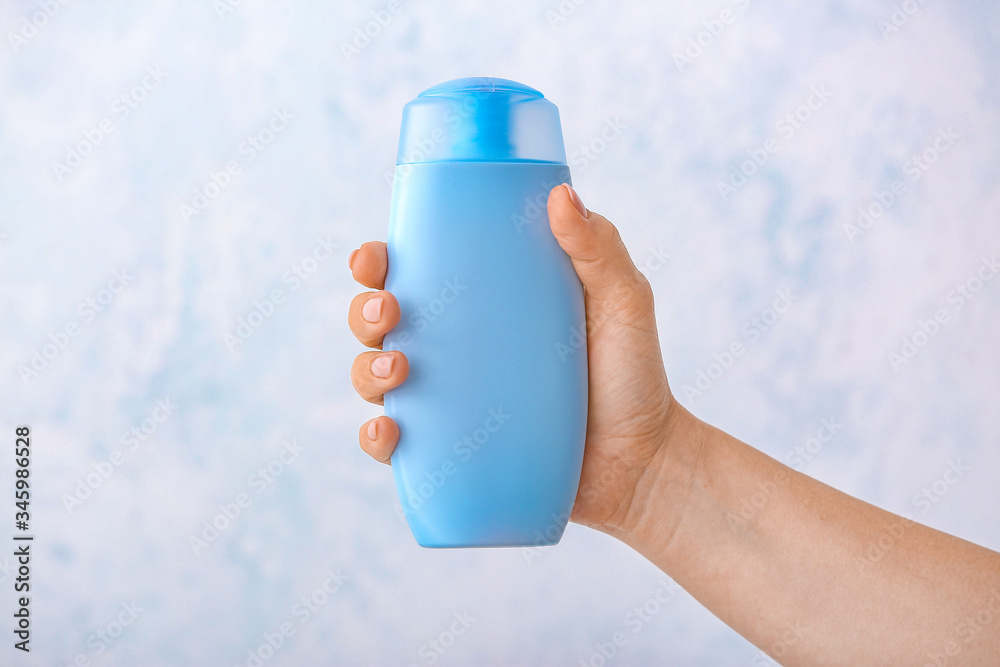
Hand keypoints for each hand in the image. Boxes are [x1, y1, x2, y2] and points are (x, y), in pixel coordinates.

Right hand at [347, 183, 681, 536]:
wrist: (644, 460)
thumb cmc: (632, 375)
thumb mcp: (621, 302)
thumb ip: (599, 248)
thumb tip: (559, 195)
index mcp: (485, 303)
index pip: (417, 272)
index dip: (379, 261)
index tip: (375, 257)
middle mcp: (458, 348)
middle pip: (381, 321)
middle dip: (364, 311)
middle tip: (388, 311)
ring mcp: (451, 400)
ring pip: (376, 377)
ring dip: (367, 368)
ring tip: (398, 368)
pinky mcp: (452, 451)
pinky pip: (396, 443)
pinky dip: (377, 436)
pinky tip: (387, 428)